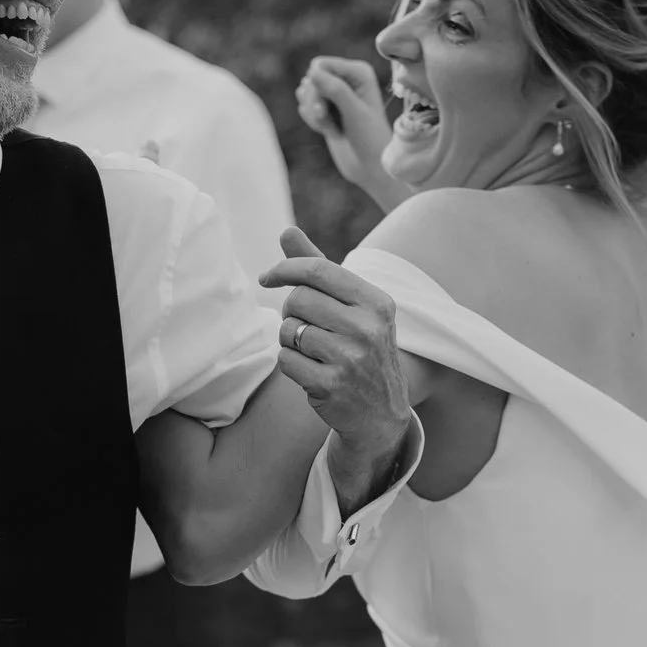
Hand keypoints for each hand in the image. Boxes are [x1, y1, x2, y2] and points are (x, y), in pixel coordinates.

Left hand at [261, 228, 415, 503]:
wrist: (381, 415)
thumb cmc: (361, 349)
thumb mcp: (353, 308)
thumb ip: (319, 268)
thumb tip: (286, 231)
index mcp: (376, 302)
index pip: (318, 270)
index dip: (285, 269)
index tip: (266, 278)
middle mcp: (367, 327)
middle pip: (298, 299)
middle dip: (290, 311)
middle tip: (303, 327)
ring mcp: (350, 358)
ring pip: (288, 329)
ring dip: (289, 339)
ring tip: (310, 351)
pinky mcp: (331, 385)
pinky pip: (285, 360)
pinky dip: (289, 364)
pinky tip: (310, 371)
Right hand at [295, 56, 400, 209]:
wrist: (369, 165)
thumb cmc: (369, 138)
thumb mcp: (354, 112)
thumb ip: (335, 89)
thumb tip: (313, 71)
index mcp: (358, 71)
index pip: (320, 65)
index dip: (317, 86)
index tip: (324, 108)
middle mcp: (346, 78)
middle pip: (310, 79)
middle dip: (315, 102)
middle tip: (328, 120)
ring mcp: (335, 92)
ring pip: (305, 92)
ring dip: (314, 114)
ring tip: (333, 128)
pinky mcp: (326, 106)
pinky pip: (304, 106)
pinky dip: (313, 121)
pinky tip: (330, 131)